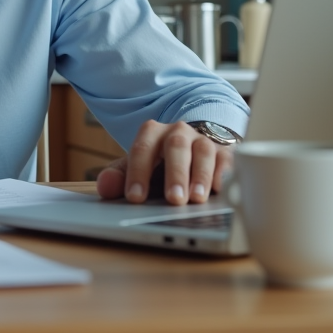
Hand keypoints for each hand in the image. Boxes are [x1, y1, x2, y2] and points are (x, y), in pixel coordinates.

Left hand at [95, 120, 232, 205]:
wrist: (191, 147)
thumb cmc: (160, 163)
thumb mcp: (136, 168)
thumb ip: (119, 177)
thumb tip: (105, 186)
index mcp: (153, 133)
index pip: (142, 149)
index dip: (138, 173)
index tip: (135, 197)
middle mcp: (179, 132)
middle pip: (176, 146)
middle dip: (175, 173)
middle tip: (174, 199)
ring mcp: (203, 140)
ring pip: (204, 151)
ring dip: (201, 176)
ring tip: (197, 198)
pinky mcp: (225, 152)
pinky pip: (227, 159)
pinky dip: (225, 174)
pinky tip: (221, 190)